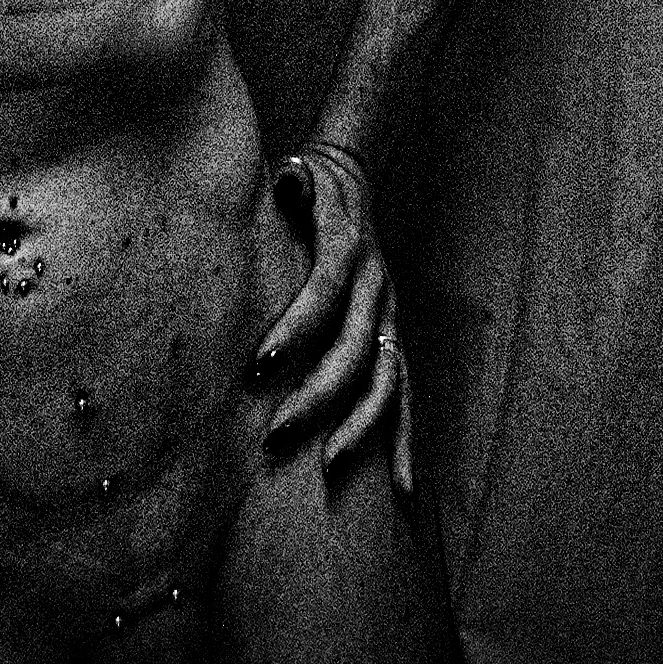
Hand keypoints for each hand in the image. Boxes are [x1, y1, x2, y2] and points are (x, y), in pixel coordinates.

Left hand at [251, 142, 414, 502]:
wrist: (350, 182)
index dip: (295, 330)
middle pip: (353, 350)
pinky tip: (402, 488)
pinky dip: (404, 442)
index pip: (323, 296)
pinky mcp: (394, 340)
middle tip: (275, 433)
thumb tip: (289, 176)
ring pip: (384, 381)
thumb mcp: (300, 175)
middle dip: (316, 395)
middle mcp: (377, 290)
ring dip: (358, 427)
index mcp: (349, 250)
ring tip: (328, 468)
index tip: (258, 366)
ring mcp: (390, 319)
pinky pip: (405, 397)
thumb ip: (295, 182)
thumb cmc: (308, 186)